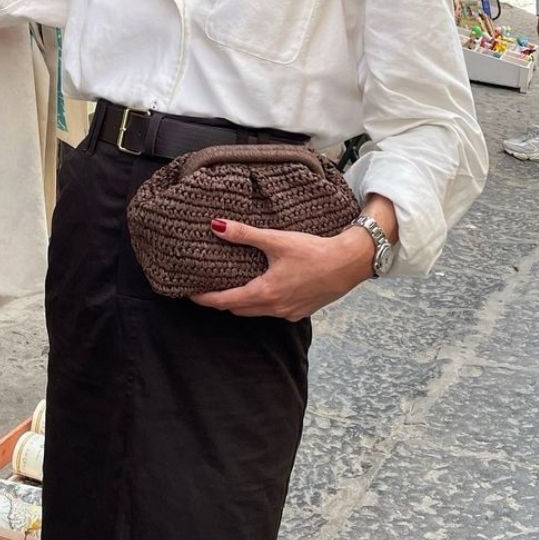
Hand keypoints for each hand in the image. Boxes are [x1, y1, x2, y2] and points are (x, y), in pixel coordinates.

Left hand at [190, 220, 375, 320]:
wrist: (348, 264)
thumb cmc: (313, 251)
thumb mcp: (276, 240)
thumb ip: (244, 234)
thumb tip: (216, 226)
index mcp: (263, 292)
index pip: (224, 301)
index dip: (205, 299)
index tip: (190, 294)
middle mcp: (273, 308)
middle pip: (237, 309)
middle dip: (220, 301)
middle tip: (207, 289)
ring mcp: (287, 313)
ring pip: (255, 312)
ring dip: (241, 303)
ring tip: (231, 288)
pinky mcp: (300, 311)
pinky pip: (273, 312)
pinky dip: (261, 304)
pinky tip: (264, 289)